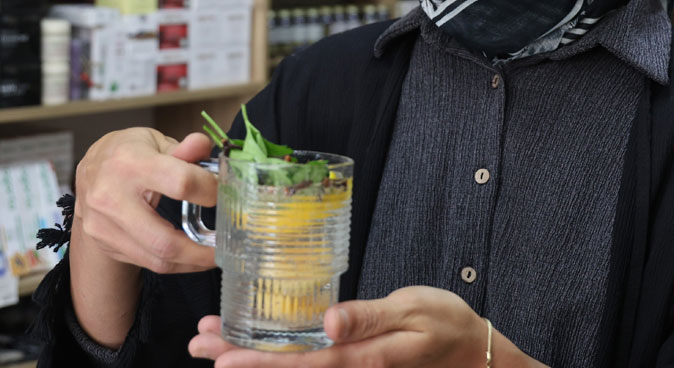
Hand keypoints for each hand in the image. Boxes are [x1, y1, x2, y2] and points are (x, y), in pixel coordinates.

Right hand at [73, 128, 217, 273]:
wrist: (89, 172)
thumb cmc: (127, 153)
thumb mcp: (154, 141)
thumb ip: (183, 148)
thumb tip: (204, 147)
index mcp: (129, 163)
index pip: (179, 183)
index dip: (209, 190)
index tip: (223, 194)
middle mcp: (111, 197)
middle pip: (164, 239)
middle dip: (202, 250)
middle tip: (227, 246)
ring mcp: (104, 226)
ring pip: (157, 259)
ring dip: (192, 262)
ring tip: (213, 256)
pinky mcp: (105, 244)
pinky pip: (148, 263)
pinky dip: (176, 264)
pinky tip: (191, 257)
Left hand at [188, 286, 493, 366]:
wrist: (475, 354)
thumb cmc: (447, 326)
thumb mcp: (414, 311)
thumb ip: (370, 317)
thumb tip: (329, 322)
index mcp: (362, 357)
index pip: (301, 364)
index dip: (260, 362)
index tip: (222, 356)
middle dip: (238, 357)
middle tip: (197, 342)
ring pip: (292, 367)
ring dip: (250, 354)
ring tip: (210, 340)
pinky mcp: (351, 365)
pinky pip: (307, 364)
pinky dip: (275, 353)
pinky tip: (251, 344)